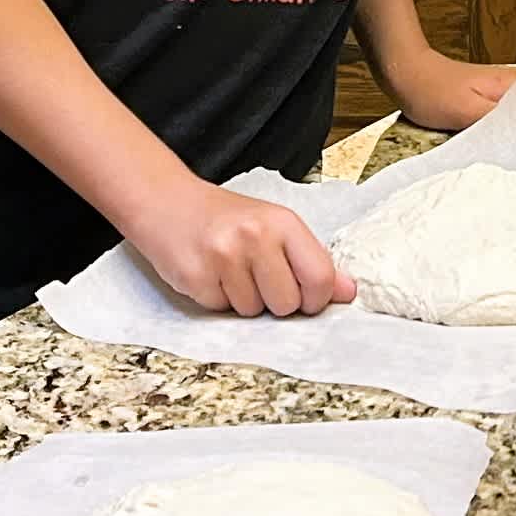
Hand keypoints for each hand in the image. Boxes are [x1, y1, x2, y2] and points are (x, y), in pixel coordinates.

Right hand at [128, 176, 354, 317]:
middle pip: (287, 305)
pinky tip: (210, 274)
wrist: (166, 202)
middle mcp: (255, 236)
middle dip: (275, 303)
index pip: (320, 279)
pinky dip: (217, 300)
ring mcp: (223, 256)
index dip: (315, 298)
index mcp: (283, 222)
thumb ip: (312, 260)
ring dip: (243, 301)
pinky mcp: (195, 277)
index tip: (303, 294)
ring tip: (230, 272)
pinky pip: (222, 311)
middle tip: (257, 277)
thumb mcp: (274, 228)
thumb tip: (349, 292)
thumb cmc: (227, 219)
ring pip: (253, 313)